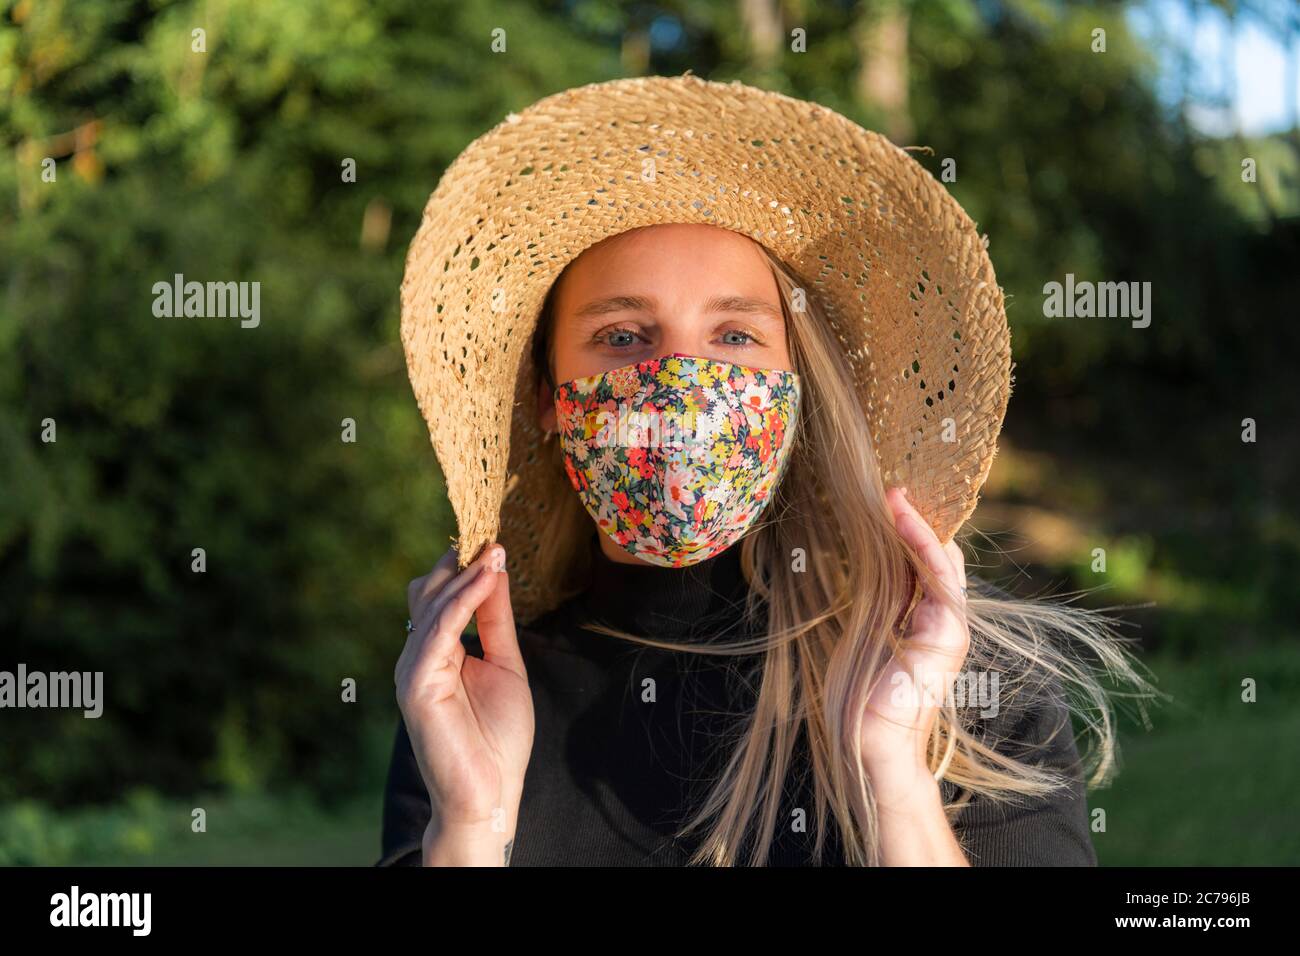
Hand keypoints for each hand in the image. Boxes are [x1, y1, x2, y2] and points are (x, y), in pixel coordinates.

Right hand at [395, 543, 533, 863]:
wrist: (491, 793)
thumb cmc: (497, 737)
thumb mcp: (506, 664)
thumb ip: (495, 620)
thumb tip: (496, 568)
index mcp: (436, 653)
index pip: (442, 596)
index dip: (464, 565)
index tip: (492, 536)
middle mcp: (418, 657)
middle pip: (430, 594)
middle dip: (460, 562)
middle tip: (491, 533)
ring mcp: (413, 670)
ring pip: (434, 607)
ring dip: (467, 575)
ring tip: (495, 549)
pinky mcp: (416, 686)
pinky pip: (440, 632)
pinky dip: (464, 601)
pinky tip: (486, 578)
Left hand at [859, 487, 969, 791]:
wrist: (872, 743)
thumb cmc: (860, 697)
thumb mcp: (861, 636)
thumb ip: (869, 602)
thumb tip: (847, 562)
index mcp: (919, 620)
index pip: (918, 564)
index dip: (904, 532)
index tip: (881, 502)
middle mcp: (939, 619)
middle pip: (934, 556)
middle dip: (915, 521)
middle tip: (891, 487)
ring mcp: (948, 625)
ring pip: (939, 559)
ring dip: (917, 523)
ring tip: (895, 493)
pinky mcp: (949, 632)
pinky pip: (939, 575)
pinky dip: (923, 543)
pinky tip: (904, 519)